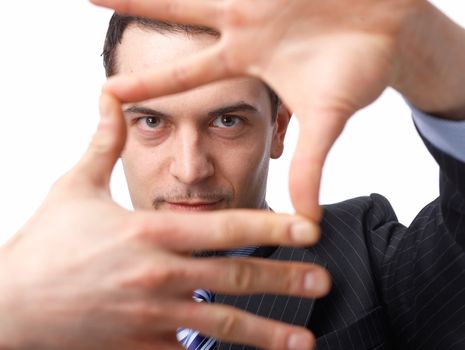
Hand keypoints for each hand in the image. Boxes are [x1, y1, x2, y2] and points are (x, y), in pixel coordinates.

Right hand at [0, 93, 328, 349]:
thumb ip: (103, 142)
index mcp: (150, 231)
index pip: (224, 227)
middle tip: (323, 283)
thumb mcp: (74, 186)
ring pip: (221, 324)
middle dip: (284, 280)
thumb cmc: (45, 244)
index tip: (309, 229)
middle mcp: (159, 274)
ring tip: (305, 340)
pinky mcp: (141, 345)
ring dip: (267, 332)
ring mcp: (152, 315)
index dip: (271, 226)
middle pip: (234, 276)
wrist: (9, 305)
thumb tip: (108, 95)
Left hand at [90, 0, 464, 220]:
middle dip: (136, 5)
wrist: (393, 34)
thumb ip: (310, 166)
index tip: (108, 91)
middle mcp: (245, 23)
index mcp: (247, 60)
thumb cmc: (358, 70)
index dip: (148, 84)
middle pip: (177, 11)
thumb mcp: (326, 121)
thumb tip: (305, 222)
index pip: (185, 76)